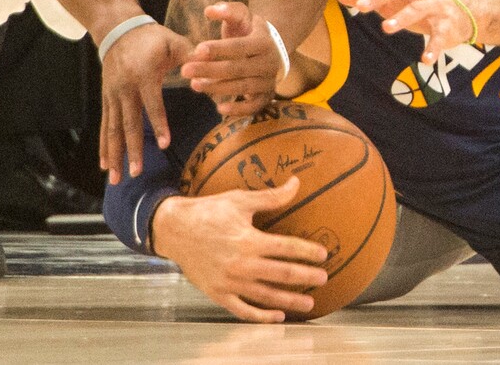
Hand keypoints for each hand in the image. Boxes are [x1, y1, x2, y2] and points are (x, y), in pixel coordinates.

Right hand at [100, 22, 195, 183]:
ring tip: (115, 179)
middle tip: (136, 172)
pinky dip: (104, 146)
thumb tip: (210, 62)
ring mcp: (113, 95)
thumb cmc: (152, 37)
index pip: (152, 102)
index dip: (159, 123)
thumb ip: (191, 54)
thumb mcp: (173, 40)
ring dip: (115, 155)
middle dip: (132, 149)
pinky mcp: (107, 98)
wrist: (118, 28)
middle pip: (129, 122)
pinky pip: (105, 125)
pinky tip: (104, 165)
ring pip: (113, 129)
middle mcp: (125, 87)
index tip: (165, 145)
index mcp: (144, 74)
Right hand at [151, 176, 327, 321]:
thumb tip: (297, 183)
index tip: (323, 254)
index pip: (286, 248)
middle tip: (323, 278)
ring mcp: (230, 283)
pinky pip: (244, 310)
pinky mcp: (219, 294)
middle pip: (281, 274)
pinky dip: (262, 316)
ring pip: (266, 296)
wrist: (175, 230)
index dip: (307, 251)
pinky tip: (278, 316)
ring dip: (290, 300)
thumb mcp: (240, 200)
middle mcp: (242, 264)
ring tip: (309, 302)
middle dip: (305, 277)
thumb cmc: (209, 211)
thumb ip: (271, 197)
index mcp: (249, 240)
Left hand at [181, 2, 283, 115]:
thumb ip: (227, 10)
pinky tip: (219, 109)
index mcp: (264, 42)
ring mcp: (268, 81)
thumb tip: (209, 10)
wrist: (272, 48)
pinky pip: (253, 107)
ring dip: (217, 88)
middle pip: (237, 69)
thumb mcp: (242, 15)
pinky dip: (238, 110)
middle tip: (185, 70)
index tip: (197, 50)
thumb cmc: (249, 30)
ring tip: (194, 85)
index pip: (239, 47)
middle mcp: (269, 63)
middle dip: (210, 70)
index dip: (218, 49)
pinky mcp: (266, 96)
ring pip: (242, 87)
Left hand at [334, 0, 472, 63]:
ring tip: (386, 28)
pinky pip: (439, 36)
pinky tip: (425, 60)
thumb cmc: (418, 7)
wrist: (461, 14)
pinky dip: (433, 47)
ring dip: (402, 17)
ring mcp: (434, 7)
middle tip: (360, 6)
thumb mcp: (392, 2)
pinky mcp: (447, 25)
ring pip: (417, 9)